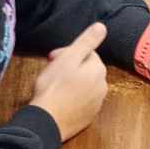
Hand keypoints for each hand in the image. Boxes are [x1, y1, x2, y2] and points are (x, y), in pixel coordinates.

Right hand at [29, 21, 108, 140]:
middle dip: (70, 66)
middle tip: (50, 70)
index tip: (52, 58)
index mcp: (99, 70)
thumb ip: (87, 42)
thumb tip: (102, 27)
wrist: (46, 121)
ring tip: (53, 85)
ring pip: (83, 85)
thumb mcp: (69, 58)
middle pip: (86, 69)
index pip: (87, 53)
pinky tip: (58, 99)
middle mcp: (102, 87)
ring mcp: (95, 104)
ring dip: (71, 82)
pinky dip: (71, 97)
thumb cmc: (54, 88)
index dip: (68, 53)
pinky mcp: (87, 117)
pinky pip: (80, 101)